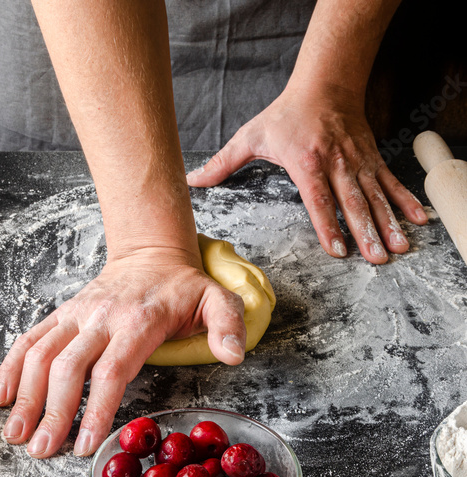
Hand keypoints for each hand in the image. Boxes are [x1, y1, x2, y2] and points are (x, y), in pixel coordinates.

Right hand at [0, 247, 245, 457]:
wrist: (152, 254)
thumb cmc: (184, 286)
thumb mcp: (217, 299)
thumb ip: (228, 325)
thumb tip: (234, 356)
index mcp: (140, 320)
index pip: (114, 368)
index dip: (97, 408)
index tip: (86, 443)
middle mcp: (103, 316)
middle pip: (71, 366)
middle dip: (55, 411)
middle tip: (43, 450)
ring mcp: (80, 312)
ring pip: (43, 353)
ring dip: (27, 394)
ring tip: (17, 432)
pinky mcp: (66, 310)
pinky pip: (33, 336)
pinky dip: (13, 365)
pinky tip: (5, 394)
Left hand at [187, 87, 427, 263]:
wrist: (324, 85)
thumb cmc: (285, 113)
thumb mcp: (250, 135)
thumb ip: (222, 162)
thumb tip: (192, 180)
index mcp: (305, 162)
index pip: (318, 199)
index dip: (328, 225)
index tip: (338, 250)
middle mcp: (335, 163)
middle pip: (352, 202)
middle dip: (366, 231)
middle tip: (377, 259)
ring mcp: (357, 161)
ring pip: (375, 196)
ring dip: (388, 222)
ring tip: (398, 248)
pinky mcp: (370, 158)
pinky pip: (389, 182)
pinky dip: (404, 201)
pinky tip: (416, 221)